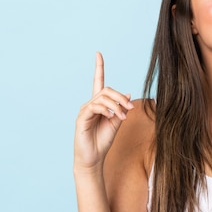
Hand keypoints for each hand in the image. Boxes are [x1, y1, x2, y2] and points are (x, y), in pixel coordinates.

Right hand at [73, 52, 133, 172]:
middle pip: (106, 90)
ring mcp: (85, 111)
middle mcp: (90, 104)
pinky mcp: (81, 118)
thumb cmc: (103, 141)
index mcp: (99, 104)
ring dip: (116, 105)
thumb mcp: (117, 123)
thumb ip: (121, 109)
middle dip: (120, 97)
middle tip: (130, 108)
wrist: (93, 158)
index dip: (98, 67)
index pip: (98, 82)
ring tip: (122, 116)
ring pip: (102, 97)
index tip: (98, 54)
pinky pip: (95, 107)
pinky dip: (106, 109)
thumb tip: (129, 94)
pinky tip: (112, 116)